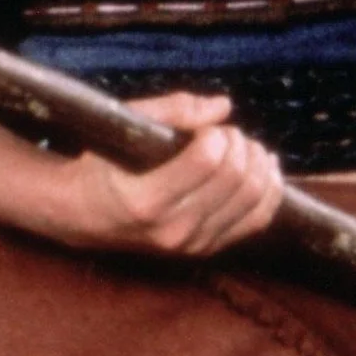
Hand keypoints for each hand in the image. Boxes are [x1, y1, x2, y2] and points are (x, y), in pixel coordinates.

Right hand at [46, 93, 282, 257]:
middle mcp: (173, 229)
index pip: (207, 161)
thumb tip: (223, 106)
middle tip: (225, 133)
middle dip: (240, 144)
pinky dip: (270, 189)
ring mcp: (193, 244)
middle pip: (236, 177)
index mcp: (146, 200)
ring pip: (254, 197)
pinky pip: (258, 220)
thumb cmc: (103, 166)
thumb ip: (172, 110)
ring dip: (258, 161)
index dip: (217, 133)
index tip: (206, 128)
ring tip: (244, 145)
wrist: (85, 216)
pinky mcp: (208, 249)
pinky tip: (264, 166)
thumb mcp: (124, 127)